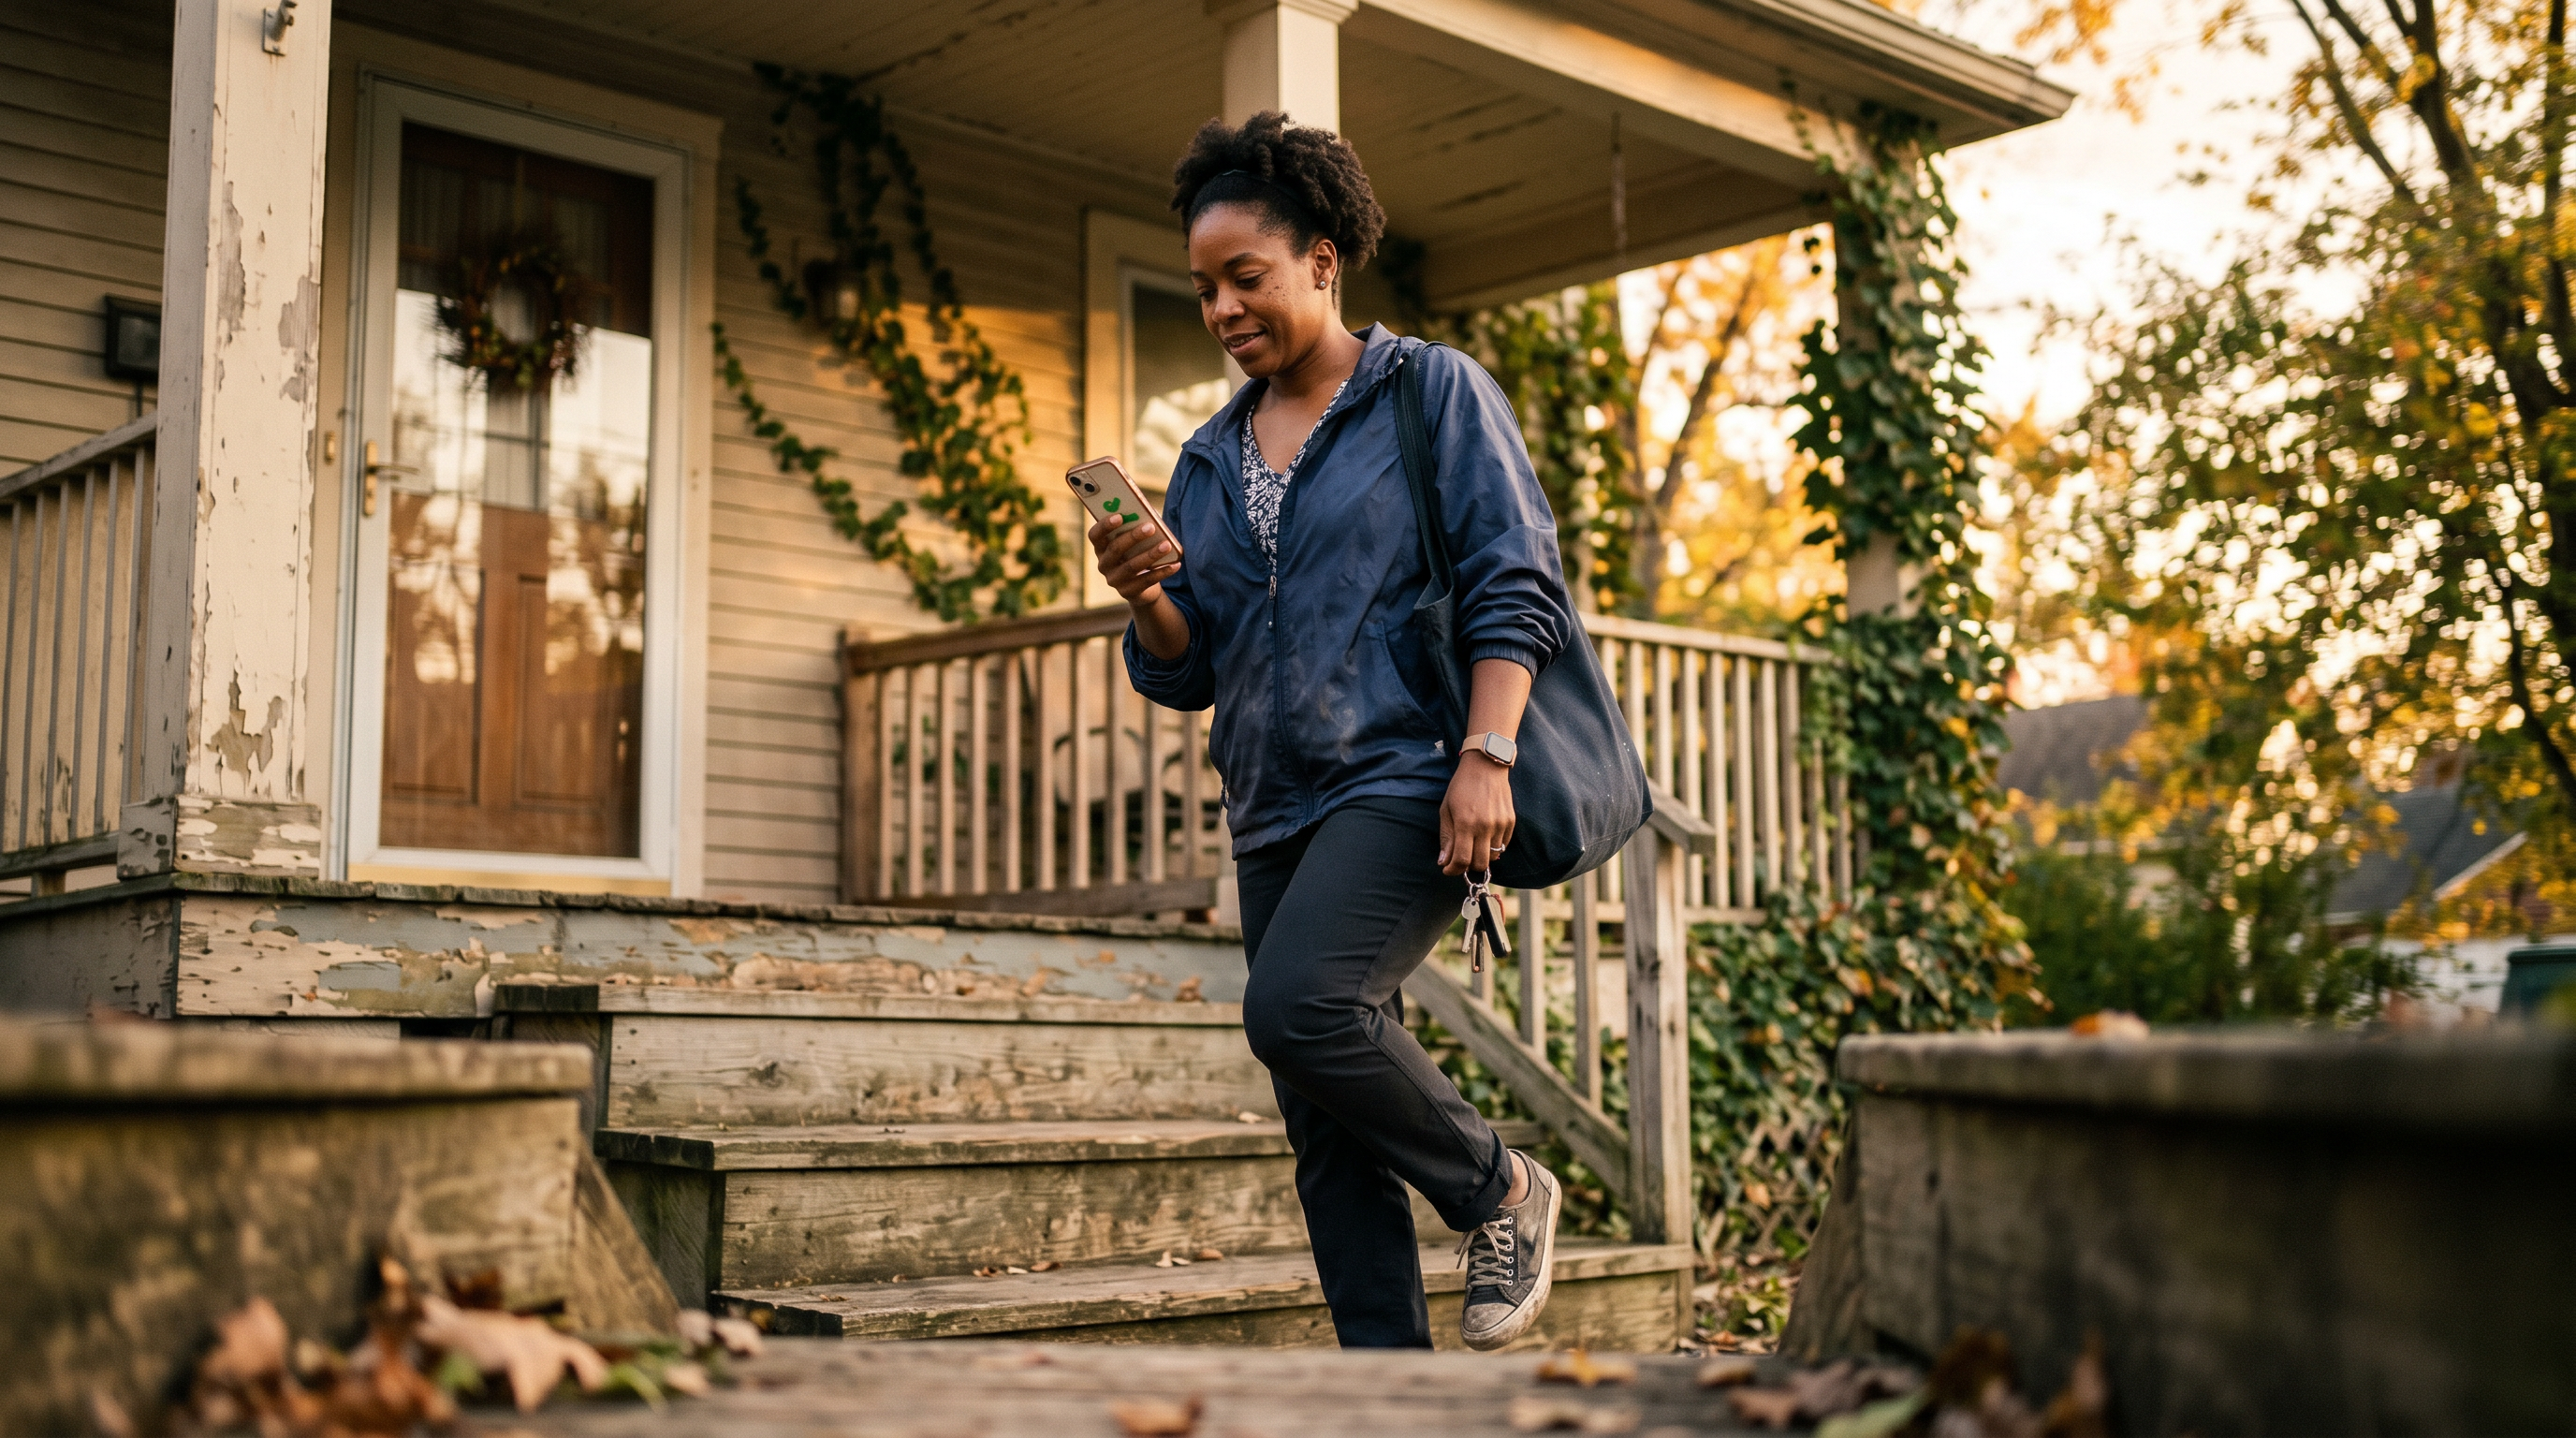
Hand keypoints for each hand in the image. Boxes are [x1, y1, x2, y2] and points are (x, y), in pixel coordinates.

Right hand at [1090, 512, 1179, 604]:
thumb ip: (1136, 529)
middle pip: (1115, 549)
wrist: (1141, 587)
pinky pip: (1146, 581)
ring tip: (1167, 545)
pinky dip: (1163, 572)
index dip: (1104, 525)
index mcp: (1101, 548)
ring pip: (1132, 566)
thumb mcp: (1133, 543)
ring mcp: (1114, 580)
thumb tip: (1151, 517)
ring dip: (1151, 554)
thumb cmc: (1137, 555)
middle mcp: (1103, 565)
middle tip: (1151, 527)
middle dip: (1133, 537)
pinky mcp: (1128, 592)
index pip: (1095, 535)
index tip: (1119, 516)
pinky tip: (1176, 565)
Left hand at [1438, 754, 1515, 875]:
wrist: (1486, 766)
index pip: (1462, 860)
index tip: (1447, 869)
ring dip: (1481, 856)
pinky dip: (1493, 847)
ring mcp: (1500, 824)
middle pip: (1480, 863)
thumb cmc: (1461, 787)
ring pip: (1492, 857)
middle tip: (1460, 859)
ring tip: (1473, 845)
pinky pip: (1503, 845)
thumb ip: (1446, 837)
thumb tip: (1444, 862)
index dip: (1453, 870)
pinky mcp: (1511, 821)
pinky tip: (1484, 836)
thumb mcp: (1447, 810)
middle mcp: (1485, 826)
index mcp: (1466, 823)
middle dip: (1468, 867)